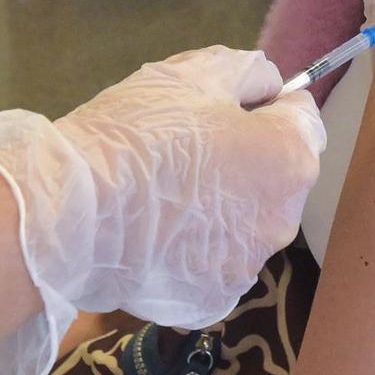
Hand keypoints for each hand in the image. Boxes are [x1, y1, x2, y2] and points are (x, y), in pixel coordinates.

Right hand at [0, 46, 324, 374]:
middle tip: (187, 148)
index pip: (303, 117)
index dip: (267, 105)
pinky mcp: (212, 301)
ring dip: (222, 207)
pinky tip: (155, 235)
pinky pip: (213, 263)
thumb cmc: (139, 133)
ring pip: (244, 222)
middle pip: (277, 175)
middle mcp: (284, 220)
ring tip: (164, 195)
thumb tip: (268, 86)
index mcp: (292, 159)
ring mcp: (248, 268)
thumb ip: (249, 72)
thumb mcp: (196, 73)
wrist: (72, 215)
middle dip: (247, 158)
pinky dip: (194, 250)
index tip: (227, 106)